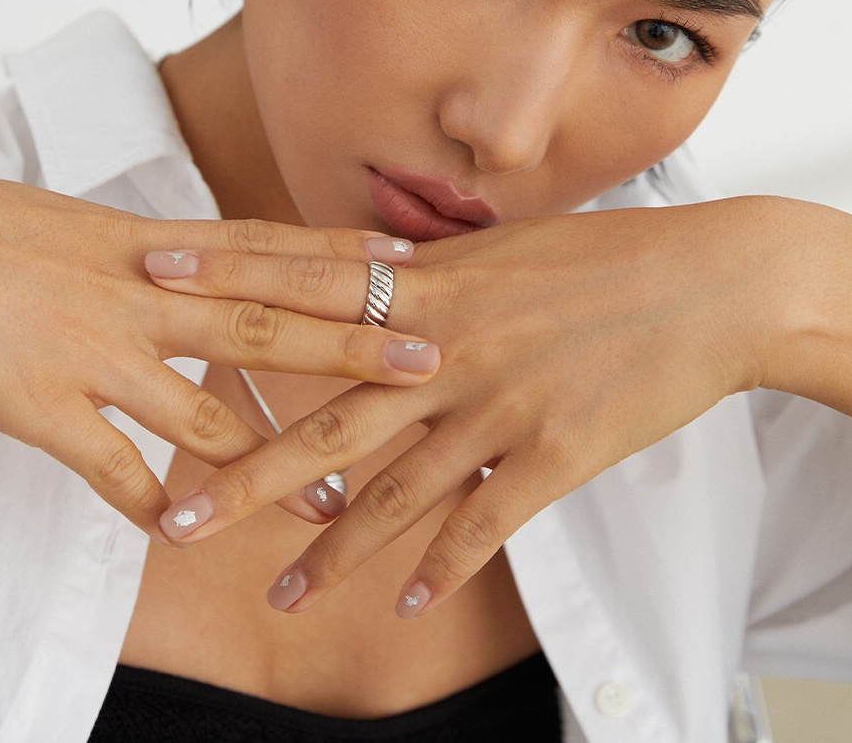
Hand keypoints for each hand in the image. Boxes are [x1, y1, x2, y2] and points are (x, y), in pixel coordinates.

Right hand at [0, 134, 435, 532]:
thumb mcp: (78, 223)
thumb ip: (143, 251)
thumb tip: (191, 262)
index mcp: (149, 241)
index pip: (265, 246)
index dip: (340, 253)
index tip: (410, 258)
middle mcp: (139, 292)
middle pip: (264, 323)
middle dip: (349, 345)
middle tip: (427, 362)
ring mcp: (94, 350)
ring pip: (206, 412)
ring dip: (274, 460)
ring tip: (336, 496)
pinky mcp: (41, 405)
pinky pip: (113, 469)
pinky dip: (153, 504)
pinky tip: (185, 535)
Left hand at [145, 198, 794, 615]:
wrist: (705, 284)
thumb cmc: (600, 257)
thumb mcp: (498, 249)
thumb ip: (427, 270)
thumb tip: (370, 264)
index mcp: (430, 284)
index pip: (304, 280)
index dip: (226, 278)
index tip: (151, 278)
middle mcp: (447, 348)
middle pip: (328, 419)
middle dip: (247, 471)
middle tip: (176, 515)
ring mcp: (497, 407)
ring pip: (395, 492)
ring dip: (332, 550)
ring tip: (274, 593)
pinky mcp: (552, 456)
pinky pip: (482, 526)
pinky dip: (439, 569)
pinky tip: (398, 607)